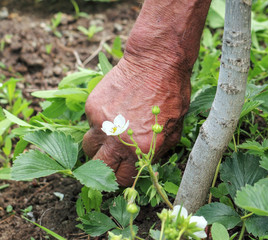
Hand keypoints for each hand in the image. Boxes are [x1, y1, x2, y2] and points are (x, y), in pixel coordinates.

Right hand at [82, 57, 190, 185]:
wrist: (156, 62)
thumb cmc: (172, 95)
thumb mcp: (174, 130)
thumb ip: (157, 152)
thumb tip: (145, 162)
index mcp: (141, 148)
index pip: (123, 177)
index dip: (123, 175)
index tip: (122, 170)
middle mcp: (118, 139)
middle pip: (99, 167)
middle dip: (105, 167)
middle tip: (111, 159)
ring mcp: (101, 121)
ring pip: (89, 146)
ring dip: (98, 146)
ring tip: (110, 136)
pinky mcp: (92, 106)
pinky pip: (90, 123)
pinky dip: (99, 123)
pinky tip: (113, 111)